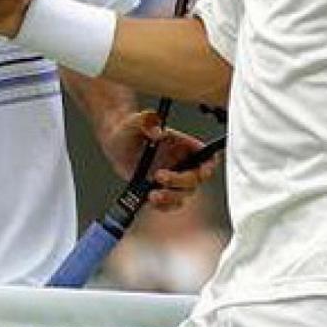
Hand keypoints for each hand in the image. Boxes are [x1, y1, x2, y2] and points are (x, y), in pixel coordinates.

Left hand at [101, 110, 217, 210]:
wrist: (117, 143)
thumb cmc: (132, 128)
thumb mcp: (137, 121)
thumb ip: (147, 122)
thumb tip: (156, 132)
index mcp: (184, 145)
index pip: (206, 157)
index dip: (209, 166)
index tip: (202, 172)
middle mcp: (182, 164)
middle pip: (194, 180)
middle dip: (179, 181)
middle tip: (159, 176)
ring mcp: (173, 179)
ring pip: (182, 195)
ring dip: (170, 198)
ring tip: (152, 195)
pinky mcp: (161, 190)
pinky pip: (168, 204)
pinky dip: (162, 205)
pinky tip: (149, 199)